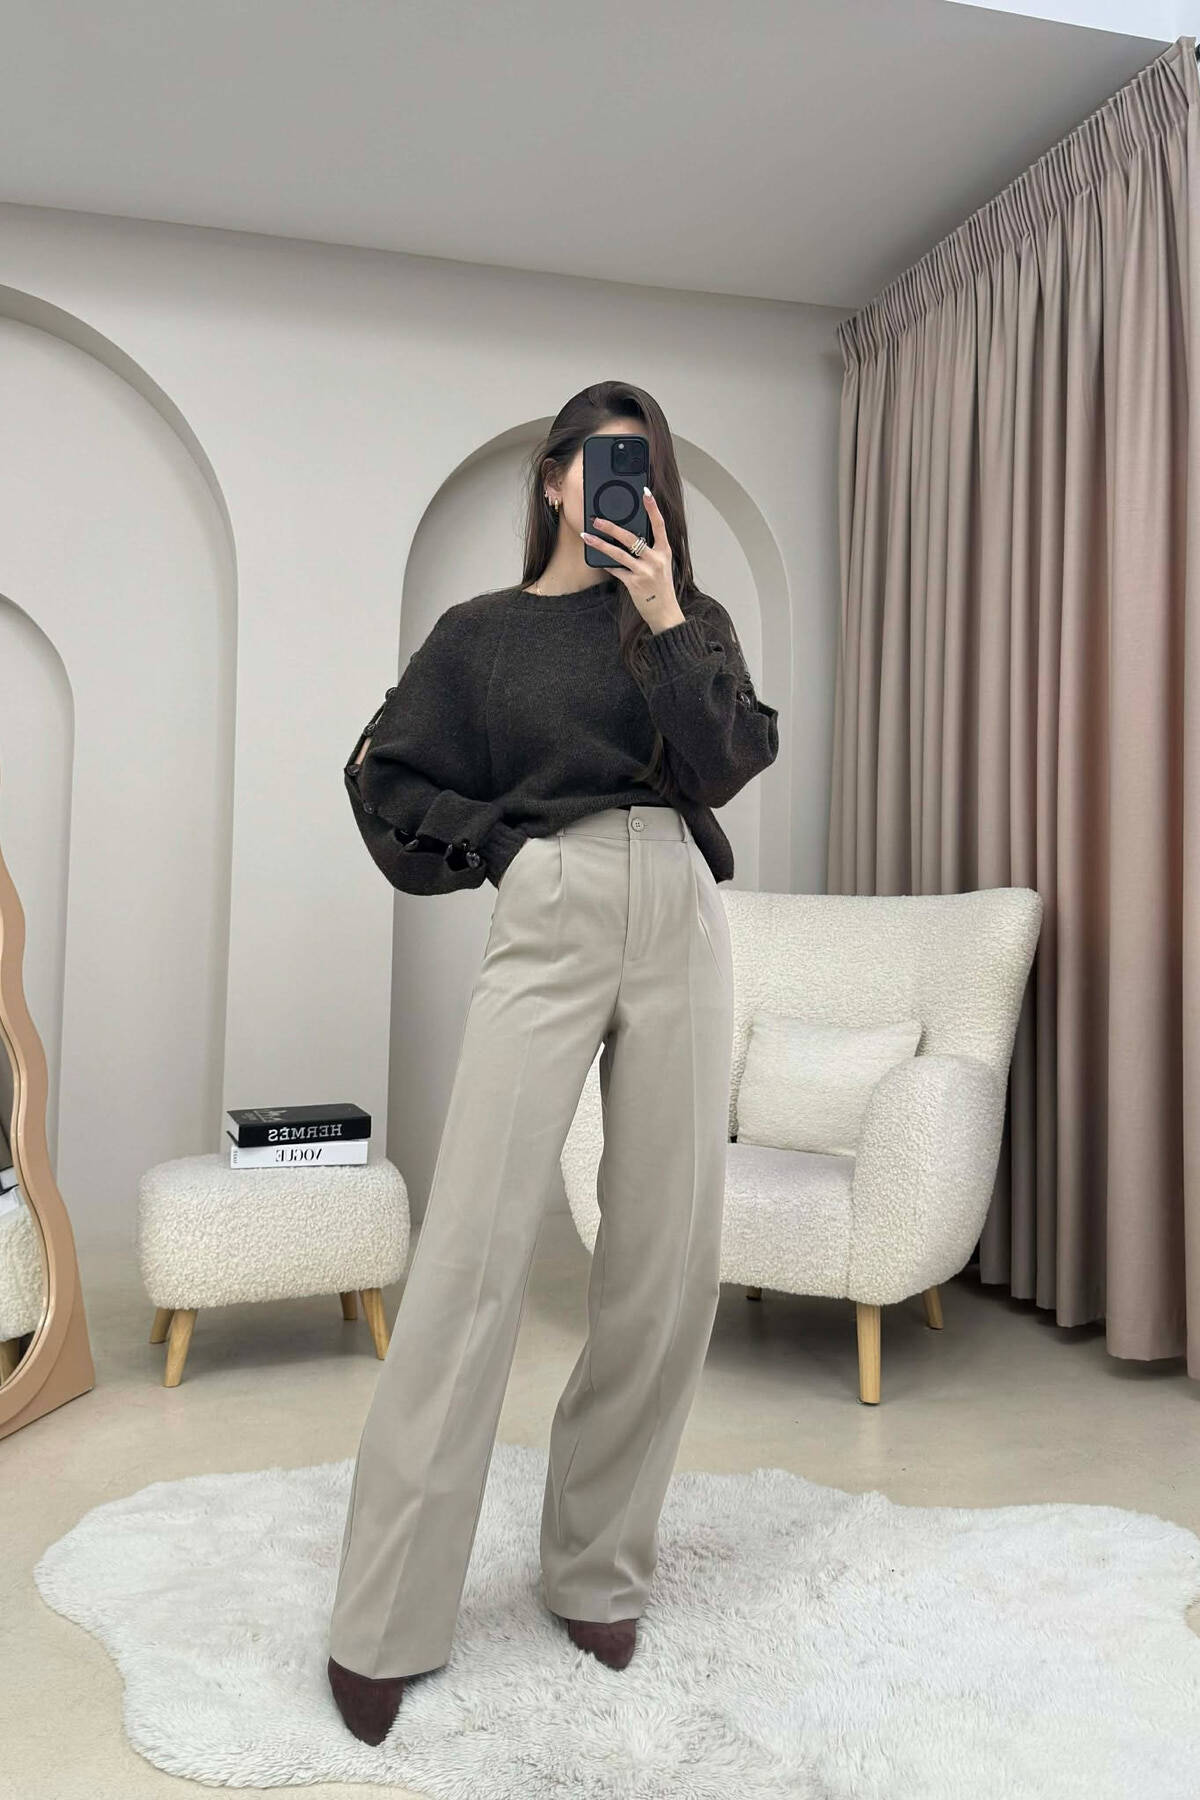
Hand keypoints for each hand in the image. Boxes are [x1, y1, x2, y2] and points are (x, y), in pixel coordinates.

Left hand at [580, 489, 684, 633]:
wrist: (665, 612)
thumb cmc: (661, 587)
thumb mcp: (661, 565)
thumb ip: (650, 551)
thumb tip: (629, 538)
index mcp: (664, 551)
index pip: (659, 525)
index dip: (653, 508)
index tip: (646, 493)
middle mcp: (655, 559)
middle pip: (631, 538)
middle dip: (611, 527)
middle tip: (596, 519)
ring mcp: (644, 571)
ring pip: (618, 553)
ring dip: (600, 544)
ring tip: (587, 536)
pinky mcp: (634, 583)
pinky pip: (616, 570)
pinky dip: (607, 565)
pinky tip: (598, 561)